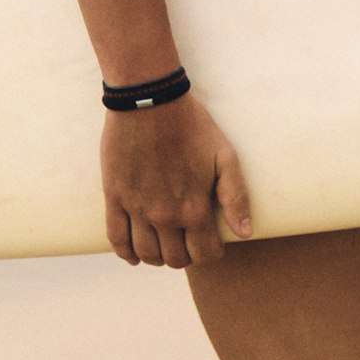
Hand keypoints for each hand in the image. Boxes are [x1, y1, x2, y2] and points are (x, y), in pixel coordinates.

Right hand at [99, 93, 254, 268]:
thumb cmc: (191, 126)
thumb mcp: (225, 156)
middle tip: (187, 241)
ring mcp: (136, 208)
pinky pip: (116, 238)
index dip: (210, 253)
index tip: (210, 244)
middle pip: (174, 259)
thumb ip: (236, 197)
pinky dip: (125, 253)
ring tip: (164, 244)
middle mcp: (164, 215)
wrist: (149, 101)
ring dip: (157, 256)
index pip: (204, 254)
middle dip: (184, 255)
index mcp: (193, 207)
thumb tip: (245, 233)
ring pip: (146, 253)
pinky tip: (133, 255)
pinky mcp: (114, 196)